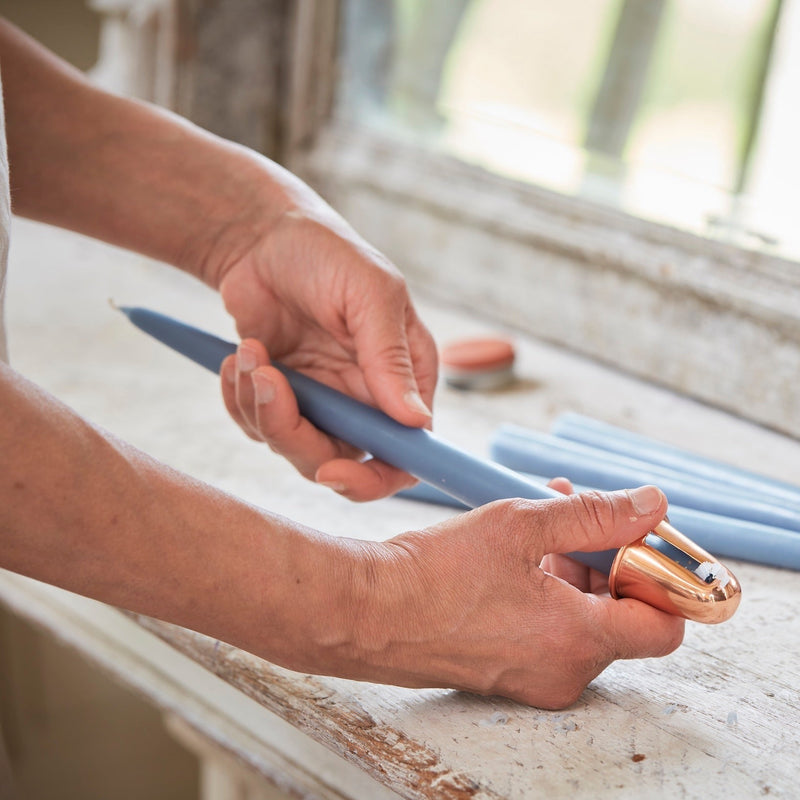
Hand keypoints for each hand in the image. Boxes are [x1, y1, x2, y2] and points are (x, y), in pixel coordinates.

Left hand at [214, 193, 437, 501]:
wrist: (262, 239)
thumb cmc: (327, 253)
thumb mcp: (370, 293)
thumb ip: (391, 357)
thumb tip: (416, 421)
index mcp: (405, 378)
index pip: (406, 453)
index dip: (376, 477)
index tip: (332, 470)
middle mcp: (367, 400)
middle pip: (342, 463)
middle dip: (296, 436)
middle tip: (269, 384)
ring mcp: (323, 403)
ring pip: (294, 449)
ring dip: (261, 408)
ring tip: (250, 353)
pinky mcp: (282, 398)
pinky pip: (258, 427)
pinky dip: (241, 398)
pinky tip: (240, 357)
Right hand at [337, 485, 683, 708]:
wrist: (369, 613)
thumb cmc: (435, 574)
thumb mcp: (520, 524)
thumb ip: (595, 514)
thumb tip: (650, 503)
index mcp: (578, 639)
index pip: (665, 623)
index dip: (661, 575)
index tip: (643, 540)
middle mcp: (565, 671)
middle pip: (621, 614)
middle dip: (608, 556)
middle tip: (582, 512)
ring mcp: (536, 677)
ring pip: (584, 618)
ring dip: (575, 565)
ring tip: (543, 516)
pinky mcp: (510, 672)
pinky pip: (551, 630)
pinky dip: (549, 589)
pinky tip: (521, 548)